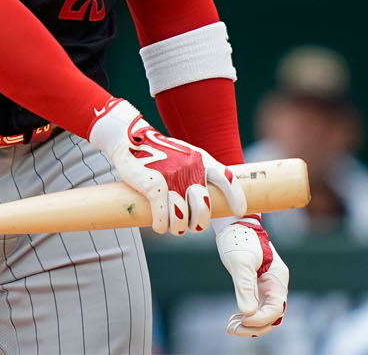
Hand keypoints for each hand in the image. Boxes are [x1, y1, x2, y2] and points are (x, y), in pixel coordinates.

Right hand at [88, 99, 246, 234]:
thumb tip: (208, 201)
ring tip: (173, 227)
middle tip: (192, 225)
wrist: (129, 138)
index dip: (236, 198)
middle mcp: (190, 169)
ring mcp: (172, 177)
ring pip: (181, 218)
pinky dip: (161, 225)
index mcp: (201, 160)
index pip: (226, 179)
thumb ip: (199, 173)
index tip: (238, 212)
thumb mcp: (185, 155)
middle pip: (203, 209)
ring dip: (177, 228)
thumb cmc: (159, 152)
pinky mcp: (152, 184)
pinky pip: (162, 217)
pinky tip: (159, 225)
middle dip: (198, 223)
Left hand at [215, 216, 288, 336]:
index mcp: (277, 278)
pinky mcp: (257, 287)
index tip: (243, 320)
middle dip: (255, 326)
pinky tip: (233, 319)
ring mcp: (267, 287)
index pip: (276, 308)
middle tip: (232, 329)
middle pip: (272, 316)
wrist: (235, 224)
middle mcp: (275, 285)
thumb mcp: (240, 261)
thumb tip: (247, 312)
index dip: (261, 318)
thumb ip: (245, 286)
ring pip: (264, 314)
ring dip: (249, 324)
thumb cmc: (239, 238)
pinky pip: (256, 308)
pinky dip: (246, 316)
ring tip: (230, 326)